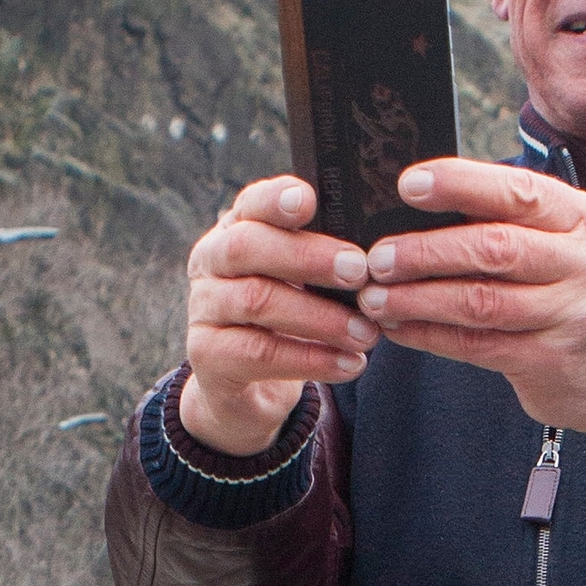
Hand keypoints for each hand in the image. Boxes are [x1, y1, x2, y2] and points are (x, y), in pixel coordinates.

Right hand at [180, 177, 375, 455]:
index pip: (250, 203)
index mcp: (236, 229)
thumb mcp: (303, 280)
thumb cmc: (289, 317)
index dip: (275, 199)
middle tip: (359, 271)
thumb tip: (382, 250)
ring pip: (257, 301)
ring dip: (321, 317)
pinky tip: (351, 363)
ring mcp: (204, 308)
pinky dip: (311, 359)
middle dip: (308, 257)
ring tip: (366, 332)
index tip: (308, 201)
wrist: (248, 387)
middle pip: (247, 247)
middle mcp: (211, 262)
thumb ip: (327, 257)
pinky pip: (260, 354)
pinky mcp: (208, 355)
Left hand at [355, 160, 585, 442]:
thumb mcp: (570, 244)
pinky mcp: (553, 362)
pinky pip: (477, 346)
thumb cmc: (578, 292)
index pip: (521, 192)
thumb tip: (423, 201)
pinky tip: (399, 328)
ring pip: (481, 302)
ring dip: (419, 298)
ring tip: (376, 296)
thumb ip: (516, 222)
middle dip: (427, 251)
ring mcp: (575, 317)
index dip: (460, 185)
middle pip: (496, 248)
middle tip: (377, 257)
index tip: (407, 186)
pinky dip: (430, 335)